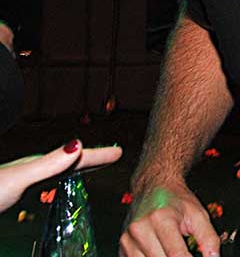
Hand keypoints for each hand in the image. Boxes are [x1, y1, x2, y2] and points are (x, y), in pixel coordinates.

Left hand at [0, 140, 121, 212]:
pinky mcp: (17, 198)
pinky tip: (57, 187)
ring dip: (79, 169)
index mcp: (38, 166)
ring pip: (60, 174)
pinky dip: (61, 183)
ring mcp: (25, 185)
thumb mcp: (20, 177)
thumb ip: (47, 163)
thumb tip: (78, 144)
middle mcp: (33, 173)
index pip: (75, 159)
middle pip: (70, 164)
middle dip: (92, 159)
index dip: (98, 155)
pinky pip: (48, 186)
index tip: (119, 151)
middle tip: (113, 155)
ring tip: (93, 167)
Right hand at [121, 179, 220, 256]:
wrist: (154, 186)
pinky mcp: (122, 248)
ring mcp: (127, 240)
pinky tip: (161, 252)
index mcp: (161, 219)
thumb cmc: (176, 200)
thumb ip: (208, 238)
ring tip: (175, 251)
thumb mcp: (199, 214)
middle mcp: (140, 229)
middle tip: (188, 254)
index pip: (176, 254)